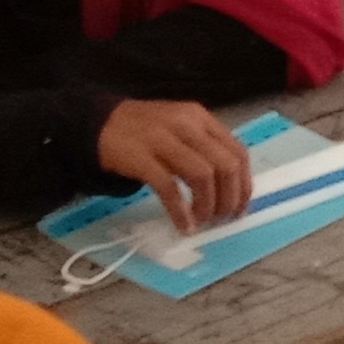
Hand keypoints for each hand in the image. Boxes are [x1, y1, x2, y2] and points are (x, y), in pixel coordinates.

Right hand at [97, 99, 252, 231]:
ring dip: (207, 206)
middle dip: (229, 199)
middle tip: (221, 218)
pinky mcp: (140, 157)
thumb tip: (231, 188)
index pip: (238, 152)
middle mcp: (186, 124)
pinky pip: (169, 187)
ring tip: (201, 221)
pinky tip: (183, 225)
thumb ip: (205, 148)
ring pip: (203, 175)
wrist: (98, 122)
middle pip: (225, 165)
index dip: (244, 185)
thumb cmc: (144, 131)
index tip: (240, 208)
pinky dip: (180, 211)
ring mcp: (162, 139)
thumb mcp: (180, 128)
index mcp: (200, 118)